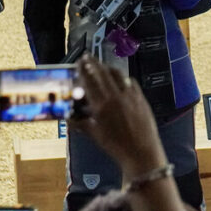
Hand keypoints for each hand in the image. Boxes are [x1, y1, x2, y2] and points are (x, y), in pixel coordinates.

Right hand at [70, 54, 165, 178]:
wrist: (141, 153)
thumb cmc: (116, 146)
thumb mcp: (94, 135)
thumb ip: (80, 123)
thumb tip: (69, 118)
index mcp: (101, 105)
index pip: (89, 81)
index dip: (83, 69)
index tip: (79, 62)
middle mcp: (115, 96)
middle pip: (102, 73)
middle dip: (94, 63)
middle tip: (88, 58)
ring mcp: (130, 95)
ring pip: (117, 74)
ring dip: (108, 68)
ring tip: (102, 67)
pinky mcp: (141, 98)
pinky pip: (131, 82)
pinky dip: (123, 78)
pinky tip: (120, 80)